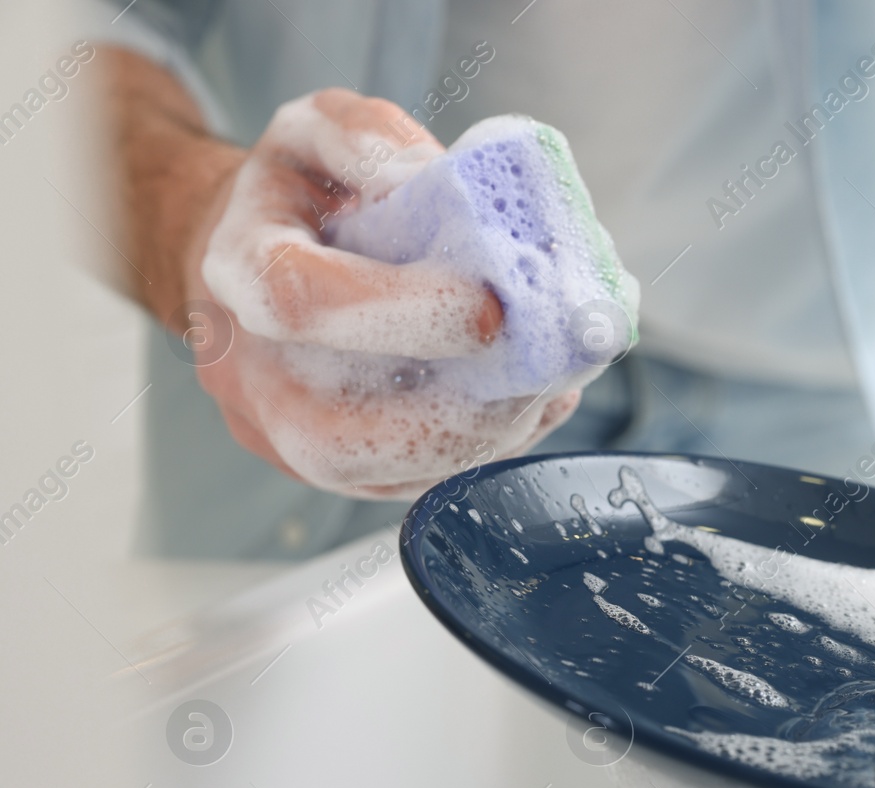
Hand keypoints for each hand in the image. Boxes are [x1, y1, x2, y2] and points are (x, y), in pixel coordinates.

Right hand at [108, 48, 579, 496]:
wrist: (256, 250)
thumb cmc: (298, 196)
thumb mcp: (319, 131)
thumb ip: (369, 142)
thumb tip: (433, 184)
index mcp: (239, 267)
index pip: (300, 300)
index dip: (399, 312)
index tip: (488, 306)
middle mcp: (248, 366)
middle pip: (327, 433)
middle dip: (447, 419)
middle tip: (535, 378)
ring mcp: (281, 430)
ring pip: (371, 475)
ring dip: (476, 441)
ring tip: (548, 388)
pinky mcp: (330, 464)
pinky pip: (403, 481)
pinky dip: (481, 447)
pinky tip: (534, 402)